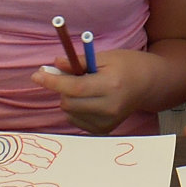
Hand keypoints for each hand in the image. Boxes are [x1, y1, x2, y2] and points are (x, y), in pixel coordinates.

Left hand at [31, 50, 157, 134]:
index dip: (53, 82)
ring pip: (70, 112)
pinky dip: (75, 109)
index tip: (37, 75)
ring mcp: (108, 121)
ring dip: (68, 99)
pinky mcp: (104, 129)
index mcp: (111, 85)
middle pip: (69, 103)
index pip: (75, 88)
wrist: (148, 85)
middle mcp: (110, 107)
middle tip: (65, 75)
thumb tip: (54, 65)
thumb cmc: (127, 65)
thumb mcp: (105, 56)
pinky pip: (77, 120)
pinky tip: (89, 99)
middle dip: (61, 88)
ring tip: (85, 87)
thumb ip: (78, 62)